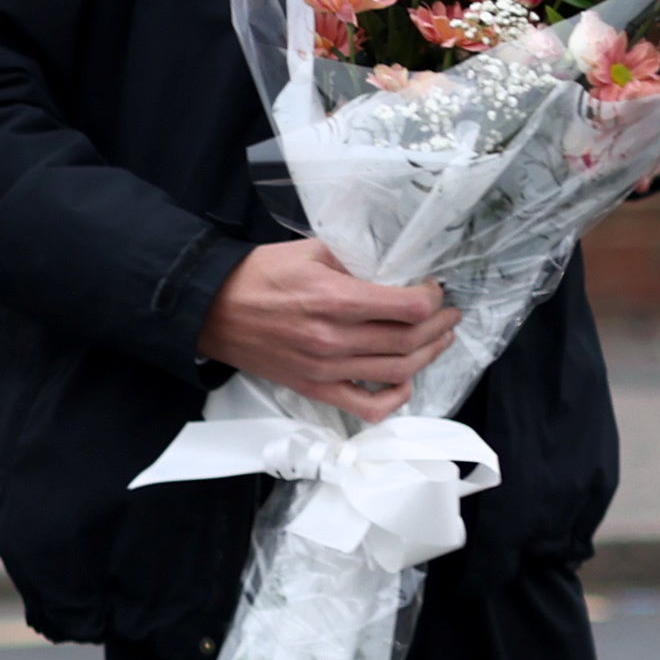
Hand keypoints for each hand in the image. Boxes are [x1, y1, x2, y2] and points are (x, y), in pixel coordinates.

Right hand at [196, 237, 460, 424]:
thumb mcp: (310, 252)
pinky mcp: (315, 389)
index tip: (433, 290)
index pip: (408, 308)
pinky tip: (404, 381)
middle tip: (447, 314)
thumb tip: (389, 274)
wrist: (212, 310)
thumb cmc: (258, 275)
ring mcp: (326, 369)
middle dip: (439, 326)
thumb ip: (353, 262)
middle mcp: (335, 339)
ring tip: (438, 340)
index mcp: (335, 299)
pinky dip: (395, 399)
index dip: (432, 299)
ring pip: (398, 372)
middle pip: (410, 340)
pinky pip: (368, 407)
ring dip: (428, 356)